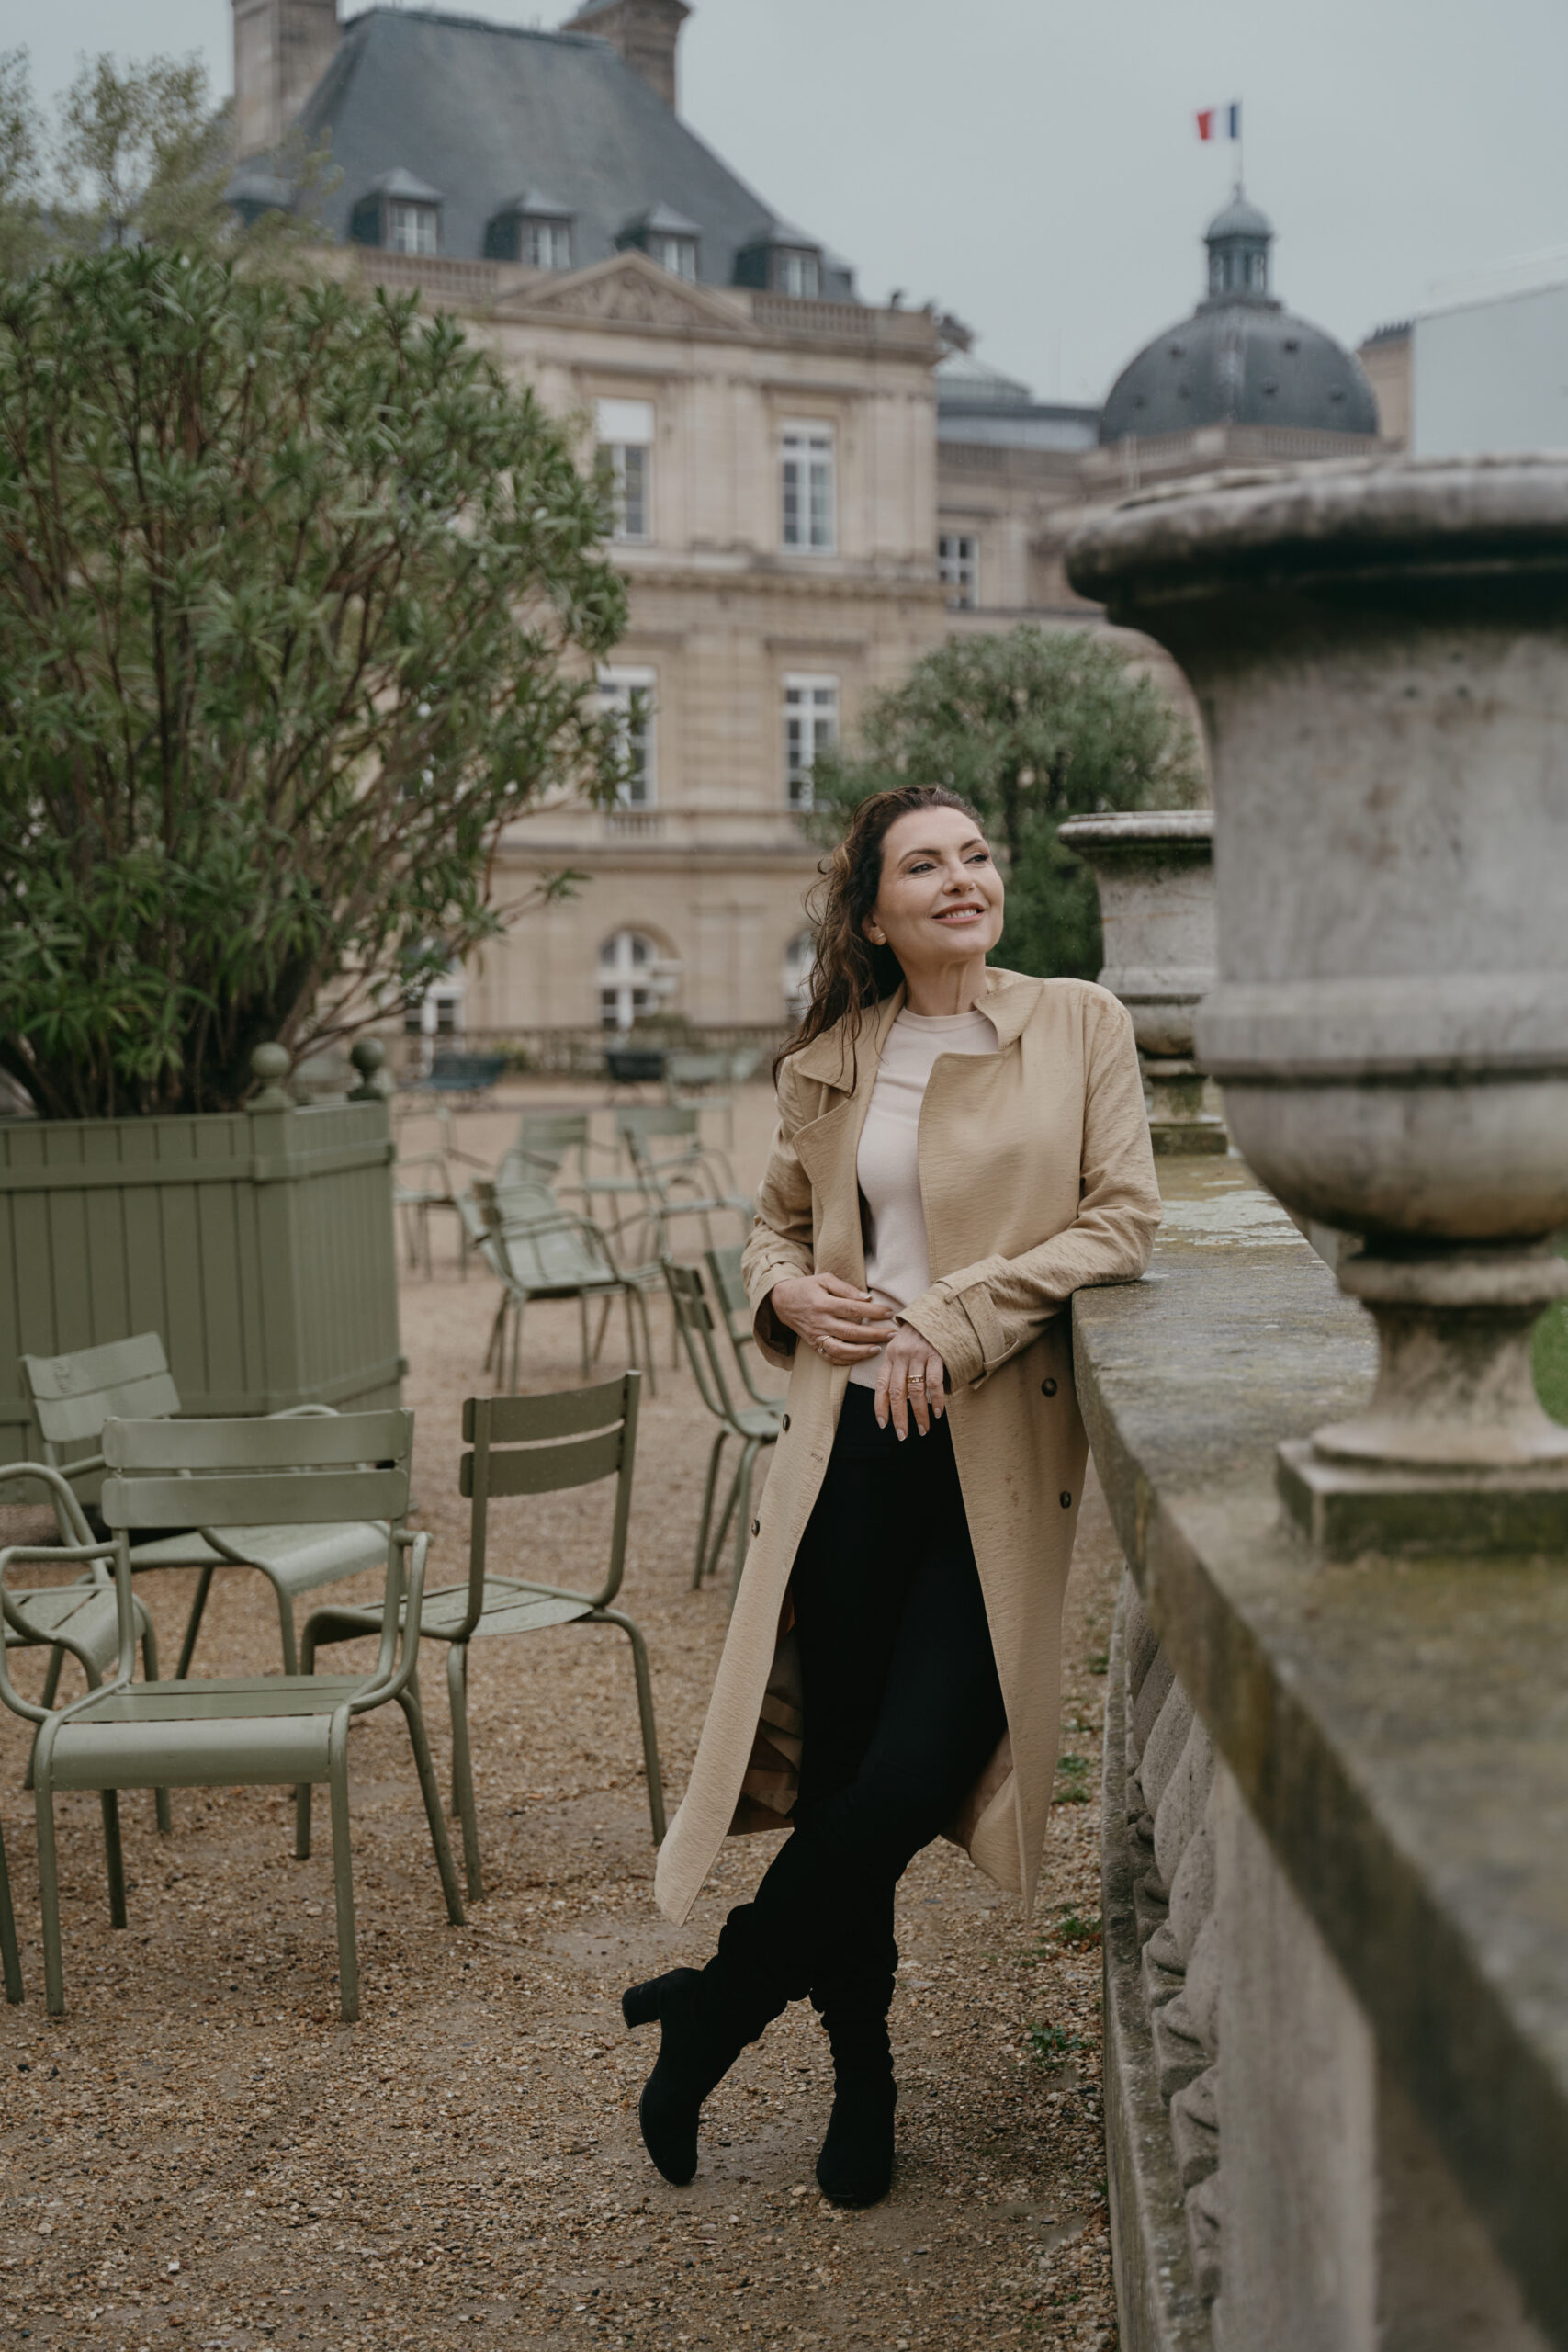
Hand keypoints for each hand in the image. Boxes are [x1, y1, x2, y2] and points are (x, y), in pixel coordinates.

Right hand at [769, 1272, 895, 1366]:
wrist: (782, 1301)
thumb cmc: (806, 1288)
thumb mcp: (824, 1279)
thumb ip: (845, 1288)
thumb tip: (867, 1298)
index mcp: (824, 1303)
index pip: (854, 1309)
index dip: (873, 1311)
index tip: (889, 1313)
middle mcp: (821, 1322)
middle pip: (851, 1332)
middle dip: (874, 1334)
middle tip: (892, 1334)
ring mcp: (817, 1336)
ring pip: (841, 1349)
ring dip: (861, 1352)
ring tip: (878, 1350)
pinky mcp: (814, 1345)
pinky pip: (830, 1357)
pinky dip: (846, 1360)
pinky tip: (860, 1357)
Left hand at [876, 1325, 948, 1440]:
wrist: (937, 1310)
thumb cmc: (919, 1334)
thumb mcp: (901, 1347)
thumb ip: (897, 1368)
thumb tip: (897, 1399)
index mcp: (890, 1356)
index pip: (881, 1385)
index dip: (880, 1407)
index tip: (884, 1424)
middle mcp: (901, 1355)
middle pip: (896, 1392)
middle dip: (899, 1417)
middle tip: (903, 1435)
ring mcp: (919, 1354)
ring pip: (915, 1390)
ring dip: (919, 1413)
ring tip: (924, 1429)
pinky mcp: (937, 1354)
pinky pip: (935, 1382)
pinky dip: (936, 1400)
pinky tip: (938, 1412)